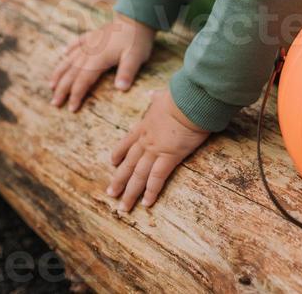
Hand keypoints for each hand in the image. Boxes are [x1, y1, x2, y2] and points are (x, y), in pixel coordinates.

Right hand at [49, 11, 155, 110]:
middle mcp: (90, 50)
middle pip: (72, 72)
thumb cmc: (137, 39)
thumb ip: (127, 72)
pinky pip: (77, 42)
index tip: (71, 109)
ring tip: (51, 85)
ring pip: (70, 59)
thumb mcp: (136, 57)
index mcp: (99, 58)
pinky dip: (69, 49)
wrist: (137, 16)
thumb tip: (121, 89)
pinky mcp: (93, 35)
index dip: (76, 95)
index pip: (83, 80)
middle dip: (62, 89)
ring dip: (60, 72)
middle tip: (54, 103)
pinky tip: (63, 53)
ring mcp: (90, 42)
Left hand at [106, 87, 210, 212]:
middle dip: (119, 180)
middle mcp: (146, 140)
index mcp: (144, 125)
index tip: (112, 163)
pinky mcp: (169, 156)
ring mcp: (156, 149)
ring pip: (138, 175)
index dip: (119, 153)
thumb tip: (150, 93)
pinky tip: (147, 203)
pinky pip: (157, 178)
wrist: (190, 100)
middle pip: (129, 164)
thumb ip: (155, 97)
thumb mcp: (163, 94)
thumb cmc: (180, 95)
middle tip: (111, 194)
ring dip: (130, 192)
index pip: (127, 142)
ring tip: (123, 207)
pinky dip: (151, 191)